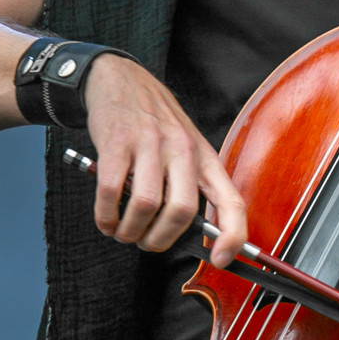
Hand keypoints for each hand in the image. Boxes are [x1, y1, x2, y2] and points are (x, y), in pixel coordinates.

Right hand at [83, 56, 247, 266]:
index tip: (220, 260)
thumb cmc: (155, 122)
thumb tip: (189, 235)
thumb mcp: (186, 147)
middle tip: (146, 242)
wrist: (121, 79)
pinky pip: (112, 191)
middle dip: (161, 240)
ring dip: (130, 231)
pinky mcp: (117, 142)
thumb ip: (191, 185)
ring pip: (147, 206)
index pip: (231, 202)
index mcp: (205, 158)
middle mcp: (182, 150)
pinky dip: (106, 216)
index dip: (233, 237)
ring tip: (122, 232)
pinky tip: (106, 219)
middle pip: (183, 211)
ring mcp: (149, 144)